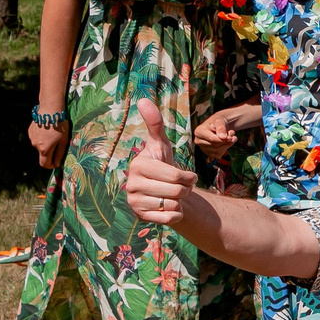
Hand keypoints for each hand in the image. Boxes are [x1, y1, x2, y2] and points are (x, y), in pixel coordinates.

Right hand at [29, 116, 68, 169]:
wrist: (50, 109)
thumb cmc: (60, 125)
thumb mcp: (64, 141)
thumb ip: (60, 154)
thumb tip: (57, 164)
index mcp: (44, 149)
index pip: (44, 164)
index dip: (51, 166)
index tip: (56, 164)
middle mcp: (35, 145)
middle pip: (42, 154)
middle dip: (50, 153)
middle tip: (58, 144)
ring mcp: (31, 138)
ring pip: (39, 146)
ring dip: (45, 144)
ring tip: (53, 134)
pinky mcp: (30, 131)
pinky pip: (36, 138)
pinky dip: (42, 137)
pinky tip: (47, 130)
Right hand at [125, 99, 198, 228]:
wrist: (163, 190)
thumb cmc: (162, 164)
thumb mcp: (161, 144)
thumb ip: (155, 124)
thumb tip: (143, 100)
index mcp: (138, 166)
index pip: (175, 176)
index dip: (188, 177)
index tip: (187, 175)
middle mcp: (132, 185)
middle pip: (177, 191)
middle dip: (186, 189)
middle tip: (180, 186)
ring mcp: (134, 202)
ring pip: (174, 205)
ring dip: (181, 201)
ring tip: (173, 195)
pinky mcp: (140, 217)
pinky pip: (170, 218)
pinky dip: (177, 214)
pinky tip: (170, 207)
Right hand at [193, 103, 257, 154]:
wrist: (218, 126)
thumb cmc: (218, 122)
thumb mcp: (220, 121)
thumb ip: (221, 128)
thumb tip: (223, 137)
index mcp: (199, 131)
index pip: (212, 139)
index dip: (223, 138)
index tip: (231, 134)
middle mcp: (198, 141)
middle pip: (215, 145)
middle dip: (226, 140)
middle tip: (232, 133)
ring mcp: (203, 148)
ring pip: (218, 151)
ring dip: (228, 144)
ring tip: (232, 136)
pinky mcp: (208, 154)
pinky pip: (219, 155)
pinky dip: (225, 149)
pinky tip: (227, 142)